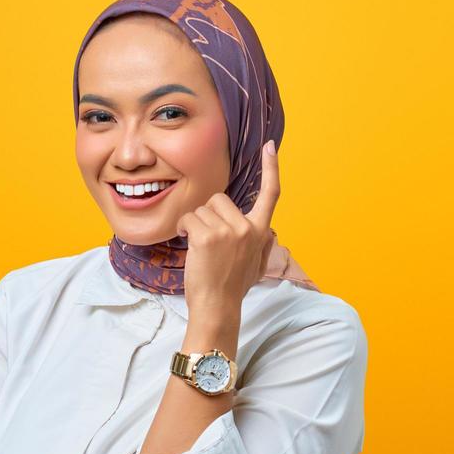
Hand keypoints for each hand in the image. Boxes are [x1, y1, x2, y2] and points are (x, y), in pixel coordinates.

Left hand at [175, 139, 280, 319]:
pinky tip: (186, 243)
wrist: (217, 306)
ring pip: (202, 209)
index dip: (271, 168)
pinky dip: (182, 229)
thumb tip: (268, 232)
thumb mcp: (256, 265)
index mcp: (260, 232)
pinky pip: (189, 218)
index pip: (271, 195)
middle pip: (220, 199)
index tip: (270, 147)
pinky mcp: (208, 236)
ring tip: (199, 248)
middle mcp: (247, 228)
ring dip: (195, 224)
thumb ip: (261, 244)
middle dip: (208, 215)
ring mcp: (228, 232)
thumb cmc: (233, 288)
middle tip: (208, 241)